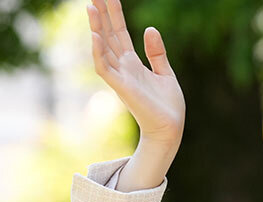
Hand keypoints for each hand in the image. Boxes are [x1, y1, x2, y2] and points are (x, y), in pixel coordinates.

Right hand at [86, 0, 184, 146]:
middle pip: (109, 35)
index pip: (119, 33)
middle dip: (102, 15)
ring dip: (97, 28)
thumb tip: (149, 28)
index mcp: (133, 63)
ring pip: (103, 48)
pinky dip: (99, 52)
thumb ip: (157, 52)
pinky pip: (104, 67)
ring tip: (92, 7)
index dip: (114, 15)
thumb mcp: (165, 73)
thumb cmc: (168, 105)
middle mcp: (123, 67)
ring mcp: (120, 77)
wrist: (171, 127)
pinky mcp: (121, 87)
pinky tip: (96, 35)